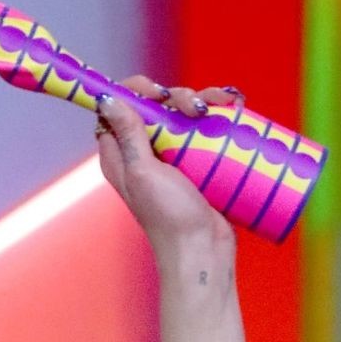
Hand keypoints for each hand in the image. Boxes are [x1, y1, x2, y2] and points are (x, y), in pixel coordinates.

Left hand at [95, 75, 239, 258]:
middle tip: (193, 109)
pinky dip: (219, 112)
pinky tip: (233, 106)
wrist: (203, 249)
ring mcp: (174, 156)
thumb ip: (128, 135)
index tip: (155, 93)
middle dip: (176, 96)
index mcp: (121, 156)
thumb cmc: (169, 217)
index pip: (118, 110)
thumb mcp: (144, 172)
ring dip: (201, 100)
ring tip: (218, 108)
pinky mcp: (200, 160)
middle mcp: (144, 153)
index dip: (134, 92)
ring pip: (183, 112)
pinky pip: (207, 127)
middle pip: (156, 106)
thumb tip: (106, 100)